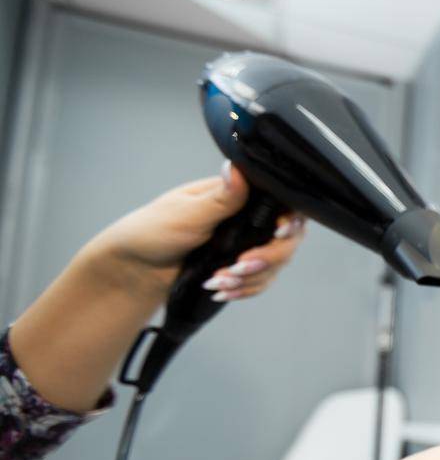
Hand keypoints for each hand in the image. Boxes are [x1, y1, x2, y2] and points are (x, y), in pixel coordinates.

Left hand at [9, 165, 307, 411]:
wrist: (131, 272)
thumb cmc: (149, 234)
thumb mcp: (186, 214)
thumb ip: (221, 197)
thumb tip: (237, 167)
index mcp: (234, 196)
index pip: (281, 203)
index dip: (288, 220)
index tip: (278, 233)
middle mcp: (245, 219)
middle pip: (286, 239)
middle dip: (267, 257)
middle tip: (240, 266)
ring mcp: (244, 246)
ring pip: (275, 265)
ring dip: (251, 278)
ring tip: (218, 283)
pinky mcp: (239, 270)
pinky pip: (260, 282)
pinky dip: (245, 290)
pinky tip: (224, 292)